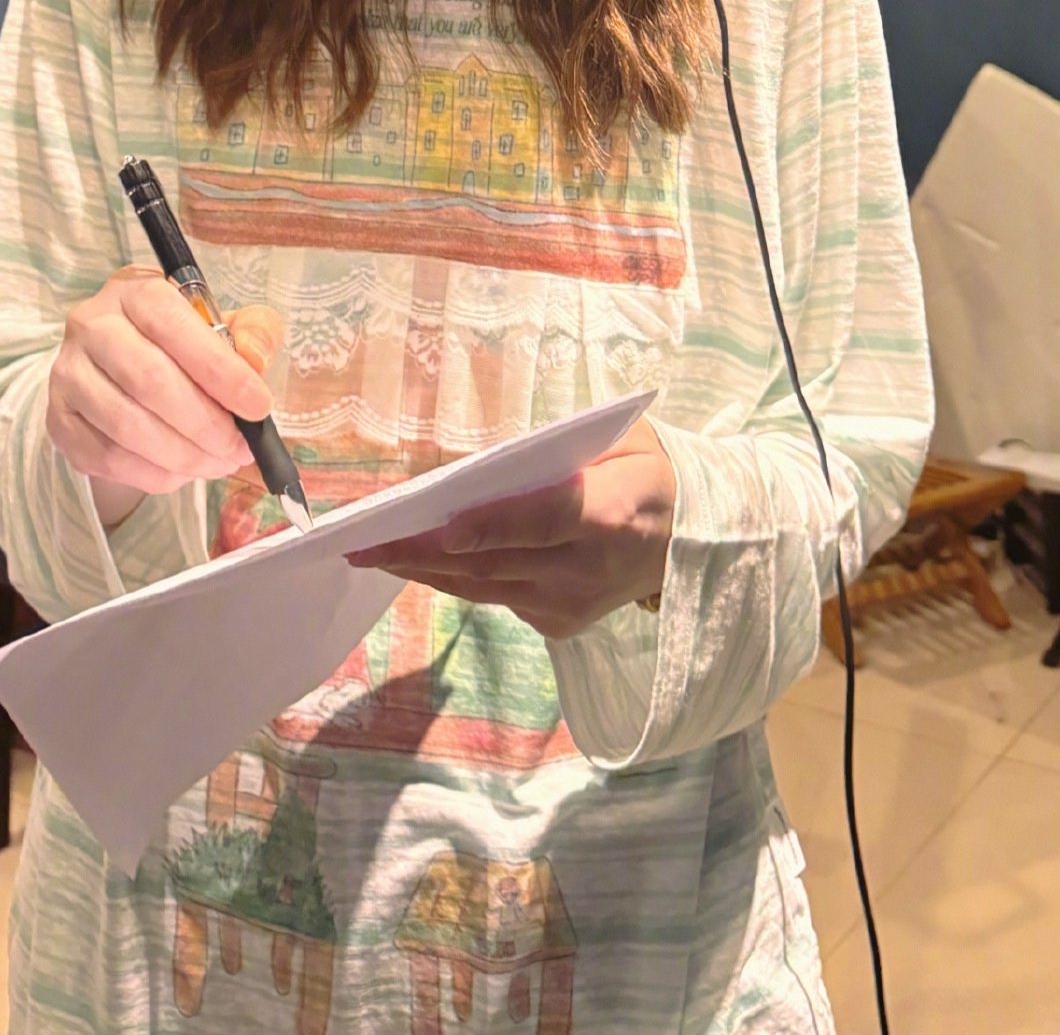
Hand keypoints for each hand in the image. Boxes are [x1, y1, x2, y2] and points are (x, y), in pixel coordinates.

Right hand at [47, 268, 281, 527]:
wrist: (120, 368)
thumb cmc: (181, 343)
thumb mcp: (224, 324)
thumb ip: (252, 332)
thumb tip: (255, 360)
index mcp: (135, 291)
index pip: (173, 325)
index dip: (219, 370)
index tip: (258, 406)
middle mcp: (91, 325)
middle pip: (148, 380)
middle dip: (204, 423)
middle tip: (239, 448)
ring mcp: (68, 374)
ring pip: (126, 425)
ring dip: (182, 455)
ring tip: (219, 463)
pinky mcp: (59, 420)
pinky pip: (107, 457)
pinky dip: (153, 474)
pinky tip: (182, 472)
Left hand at [348, 418, 675, 640]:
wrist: (695, 537)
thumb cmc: (646, 467)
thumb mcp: (621, 436)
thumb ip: (558, 451)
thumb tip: (477, 465)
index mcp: (612, 512)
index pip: (544, 519)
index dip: (492, 526)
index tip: (442, 528)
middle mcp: (589, 569)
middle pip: (496, 560)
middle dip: (424, 552)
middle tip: (364, 543)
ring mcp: (572, 605)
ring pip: (483, 586)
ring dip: (424, 570)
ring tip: (371, 554)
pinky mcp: (560, 624)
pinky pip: (496, 596)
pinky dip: (454, 577)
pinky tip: (416, 561)